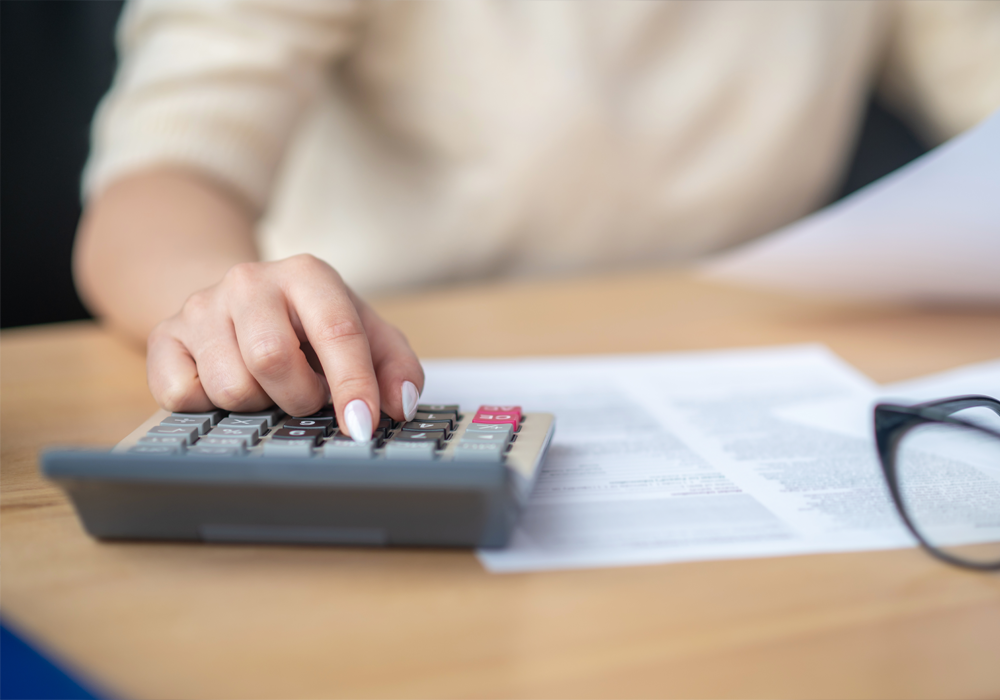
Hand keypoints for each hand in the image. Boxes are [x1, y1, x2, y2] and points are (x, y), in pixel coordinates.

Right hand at [146, 254, 423, 440]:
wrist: (240, 302)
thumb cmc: (313, 327)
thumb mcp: (367, 336)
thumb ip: (396, 368)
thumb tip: (399, 407)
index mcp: (308, 274)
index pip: (336, 331)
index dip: (352, 385)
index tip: (362, 427)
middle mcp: (250, 281)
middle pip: (272, 360)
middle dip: (299, 397)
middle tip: (307, 395)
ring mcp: (201, 306)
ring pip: (230, 387)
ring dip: (259, 404)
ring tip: (269, 385)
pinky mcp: (164, 337)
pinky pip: (183, 396)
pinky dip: (211, 407)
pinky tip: (228, 384)